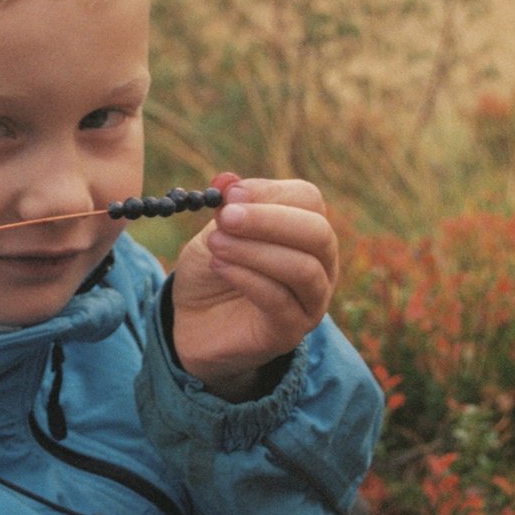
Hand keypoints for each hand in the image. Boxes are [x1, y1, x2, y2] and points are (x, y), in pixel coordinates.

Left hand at [171, 175, 338, 399]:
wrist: (193, 324)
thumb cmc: (213, 272)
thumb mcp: (215, 233)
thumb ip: (226, 210)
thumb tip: (229, 182)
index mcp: (305, 231)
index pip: (308, 200)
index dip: (269, 193)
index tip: (230, 195)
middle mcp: (321, 264)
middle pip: (316, 232)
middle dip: (268, 220)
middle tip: (226, 217)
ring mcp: (311, 301)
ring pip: (302, 268)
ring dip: (254, 251)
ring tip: (215, 244)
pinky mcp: (291, 331)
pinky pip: (280, 300)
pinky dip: (247, 278)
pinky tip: (219, 267)